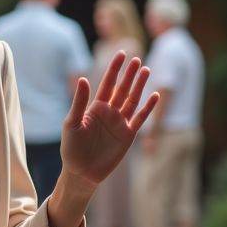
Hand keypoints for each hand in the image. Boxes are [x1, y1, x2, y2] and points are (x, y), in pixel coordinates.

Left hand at [60, 51, 158, 188]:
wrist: (81, 173)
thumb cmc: (72, 149)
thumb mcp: (72, 123)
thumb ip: (79, 102)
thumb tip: (83, 78)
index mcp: (95, 107)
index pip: (107, 83)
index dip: (114, 69)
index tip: (121, 54)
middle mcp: (109, 112)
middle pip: (122, 89)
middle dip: (130, 75)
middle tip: (137, 59)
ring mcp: (120, 123)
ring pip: (132, 100)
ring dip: (140, 86)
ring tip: (147, 70)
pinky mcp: (128, 136)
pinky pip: (140, 119)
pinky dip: (147, 108)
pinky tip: (154, 96)